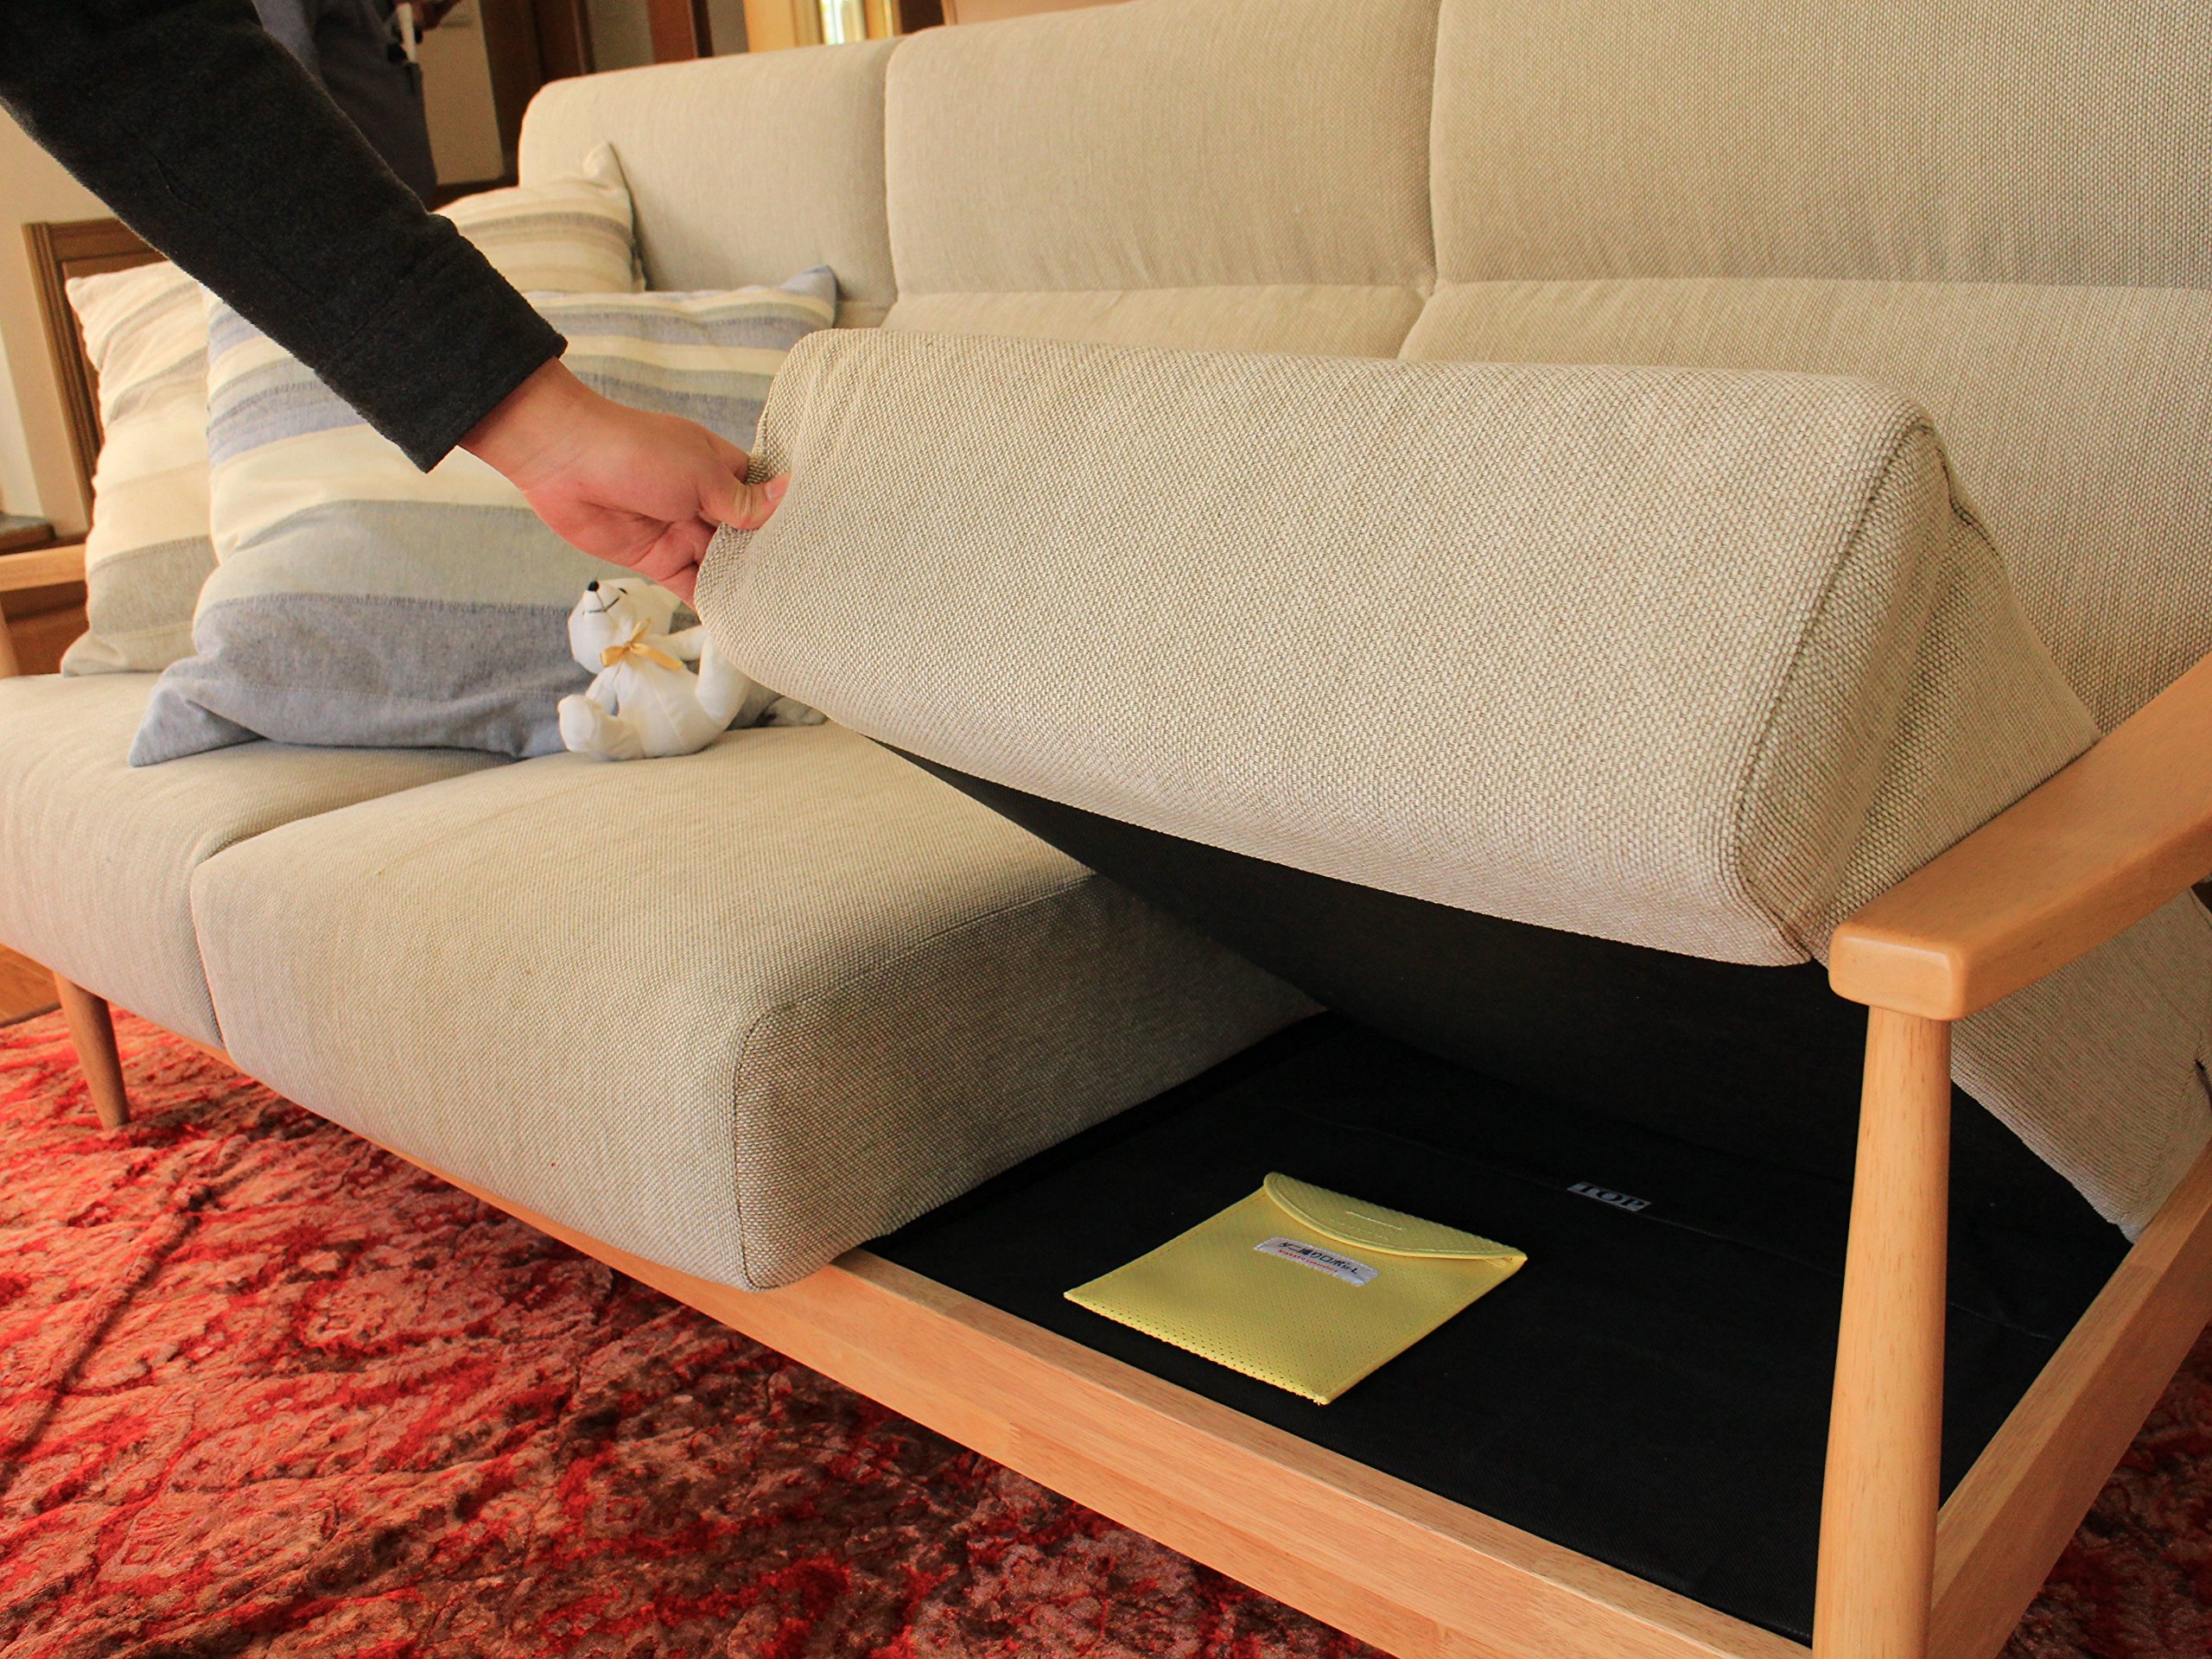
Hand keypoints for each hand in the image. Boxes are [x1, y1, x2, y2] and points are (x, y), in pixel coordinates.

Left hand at [461, 359, 785, 601]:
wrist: (563, 462)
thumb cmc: (636, 452)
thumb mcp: (699, 474)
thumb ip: (741, 499)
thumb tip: (789, 494)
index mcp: (721, 470)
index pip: (763, 499)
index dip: (786, 520)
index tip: (818, 543)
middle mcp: (706, 502)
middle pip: (746, 538)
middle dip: (767, 559)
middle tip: (807, 588)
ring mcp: (682, 532)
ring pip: (722, 566)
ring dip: (742, 585)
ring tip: (780, 611)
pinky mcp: (658, 560)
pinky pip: (691, 586)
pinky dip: (711, 603)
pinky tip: (737, 622)